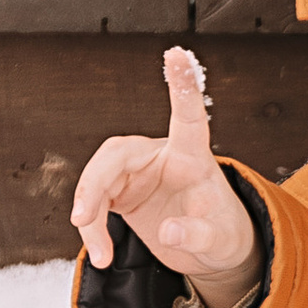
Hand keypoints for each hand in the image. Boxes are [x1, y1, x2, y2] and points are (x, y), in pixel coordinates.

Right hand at [71, 46, 257, 307]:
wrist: (211, 251)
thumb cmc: (224, 236)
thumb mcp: (222, 243)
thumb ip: (199, 234)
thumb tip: (168, 231)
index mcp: (194, 158)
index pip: (189, 117)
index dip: (183, 86)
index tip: (176, 53)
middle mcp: (162, 157)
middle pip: (118, 152)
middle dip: (95, 182)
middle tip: (82, 219)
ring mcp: (138, 172)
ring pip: (98, 176)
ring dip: (90, 212)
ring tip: (100, 254)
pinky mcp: (122, 191)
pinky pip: (95, 201)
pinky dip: (92, 228)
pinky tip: (101, 254)